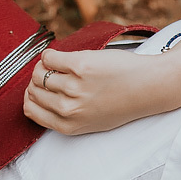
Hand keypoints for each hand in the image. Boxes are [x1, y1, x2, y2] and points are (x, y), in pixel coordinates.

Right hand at [24, 46, 180, 135]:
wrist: (149, 87)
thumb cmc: (122, 101)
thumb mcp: (92, 120)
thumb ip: (66, 115)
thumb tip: (36, 96)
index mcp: (69, 125)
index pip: (31, 110)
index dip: (33, 96)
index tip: (42, 88)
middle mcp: (69, 109)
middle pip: (32, 90)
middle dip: (38, 80)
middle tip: (53, 73)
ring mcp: (73, 87)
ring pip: (38, 73)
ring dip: (45, 66)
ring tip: (62, 65)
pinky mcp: (80, 65)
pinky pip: (49, 56)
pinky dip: (51, 54)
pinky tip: (64, 55)